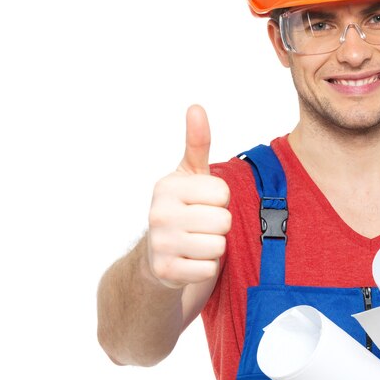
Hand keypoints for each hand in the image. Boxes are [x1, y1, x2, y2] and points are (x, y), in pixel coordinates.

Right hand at [147, 105, 230, 288]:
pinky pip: (209, 269)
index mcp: (167, 186)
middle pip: (223, 221)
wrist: (157, 255)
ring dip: (214, 248)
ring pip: (218, 246)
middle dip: (219, 225)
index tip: (204, 204)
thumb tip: (196, 107)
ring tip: (198, 242)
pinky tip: (191, 261)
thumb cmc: (182, 209)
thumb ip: (197, 143)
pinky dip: (206, 268)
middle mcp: (158, 213)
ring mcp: (160, 244)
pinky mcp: (165, 272)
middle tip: (202, 226)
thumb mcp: (189, 175)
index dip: (220, 201)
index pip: (222, 193)